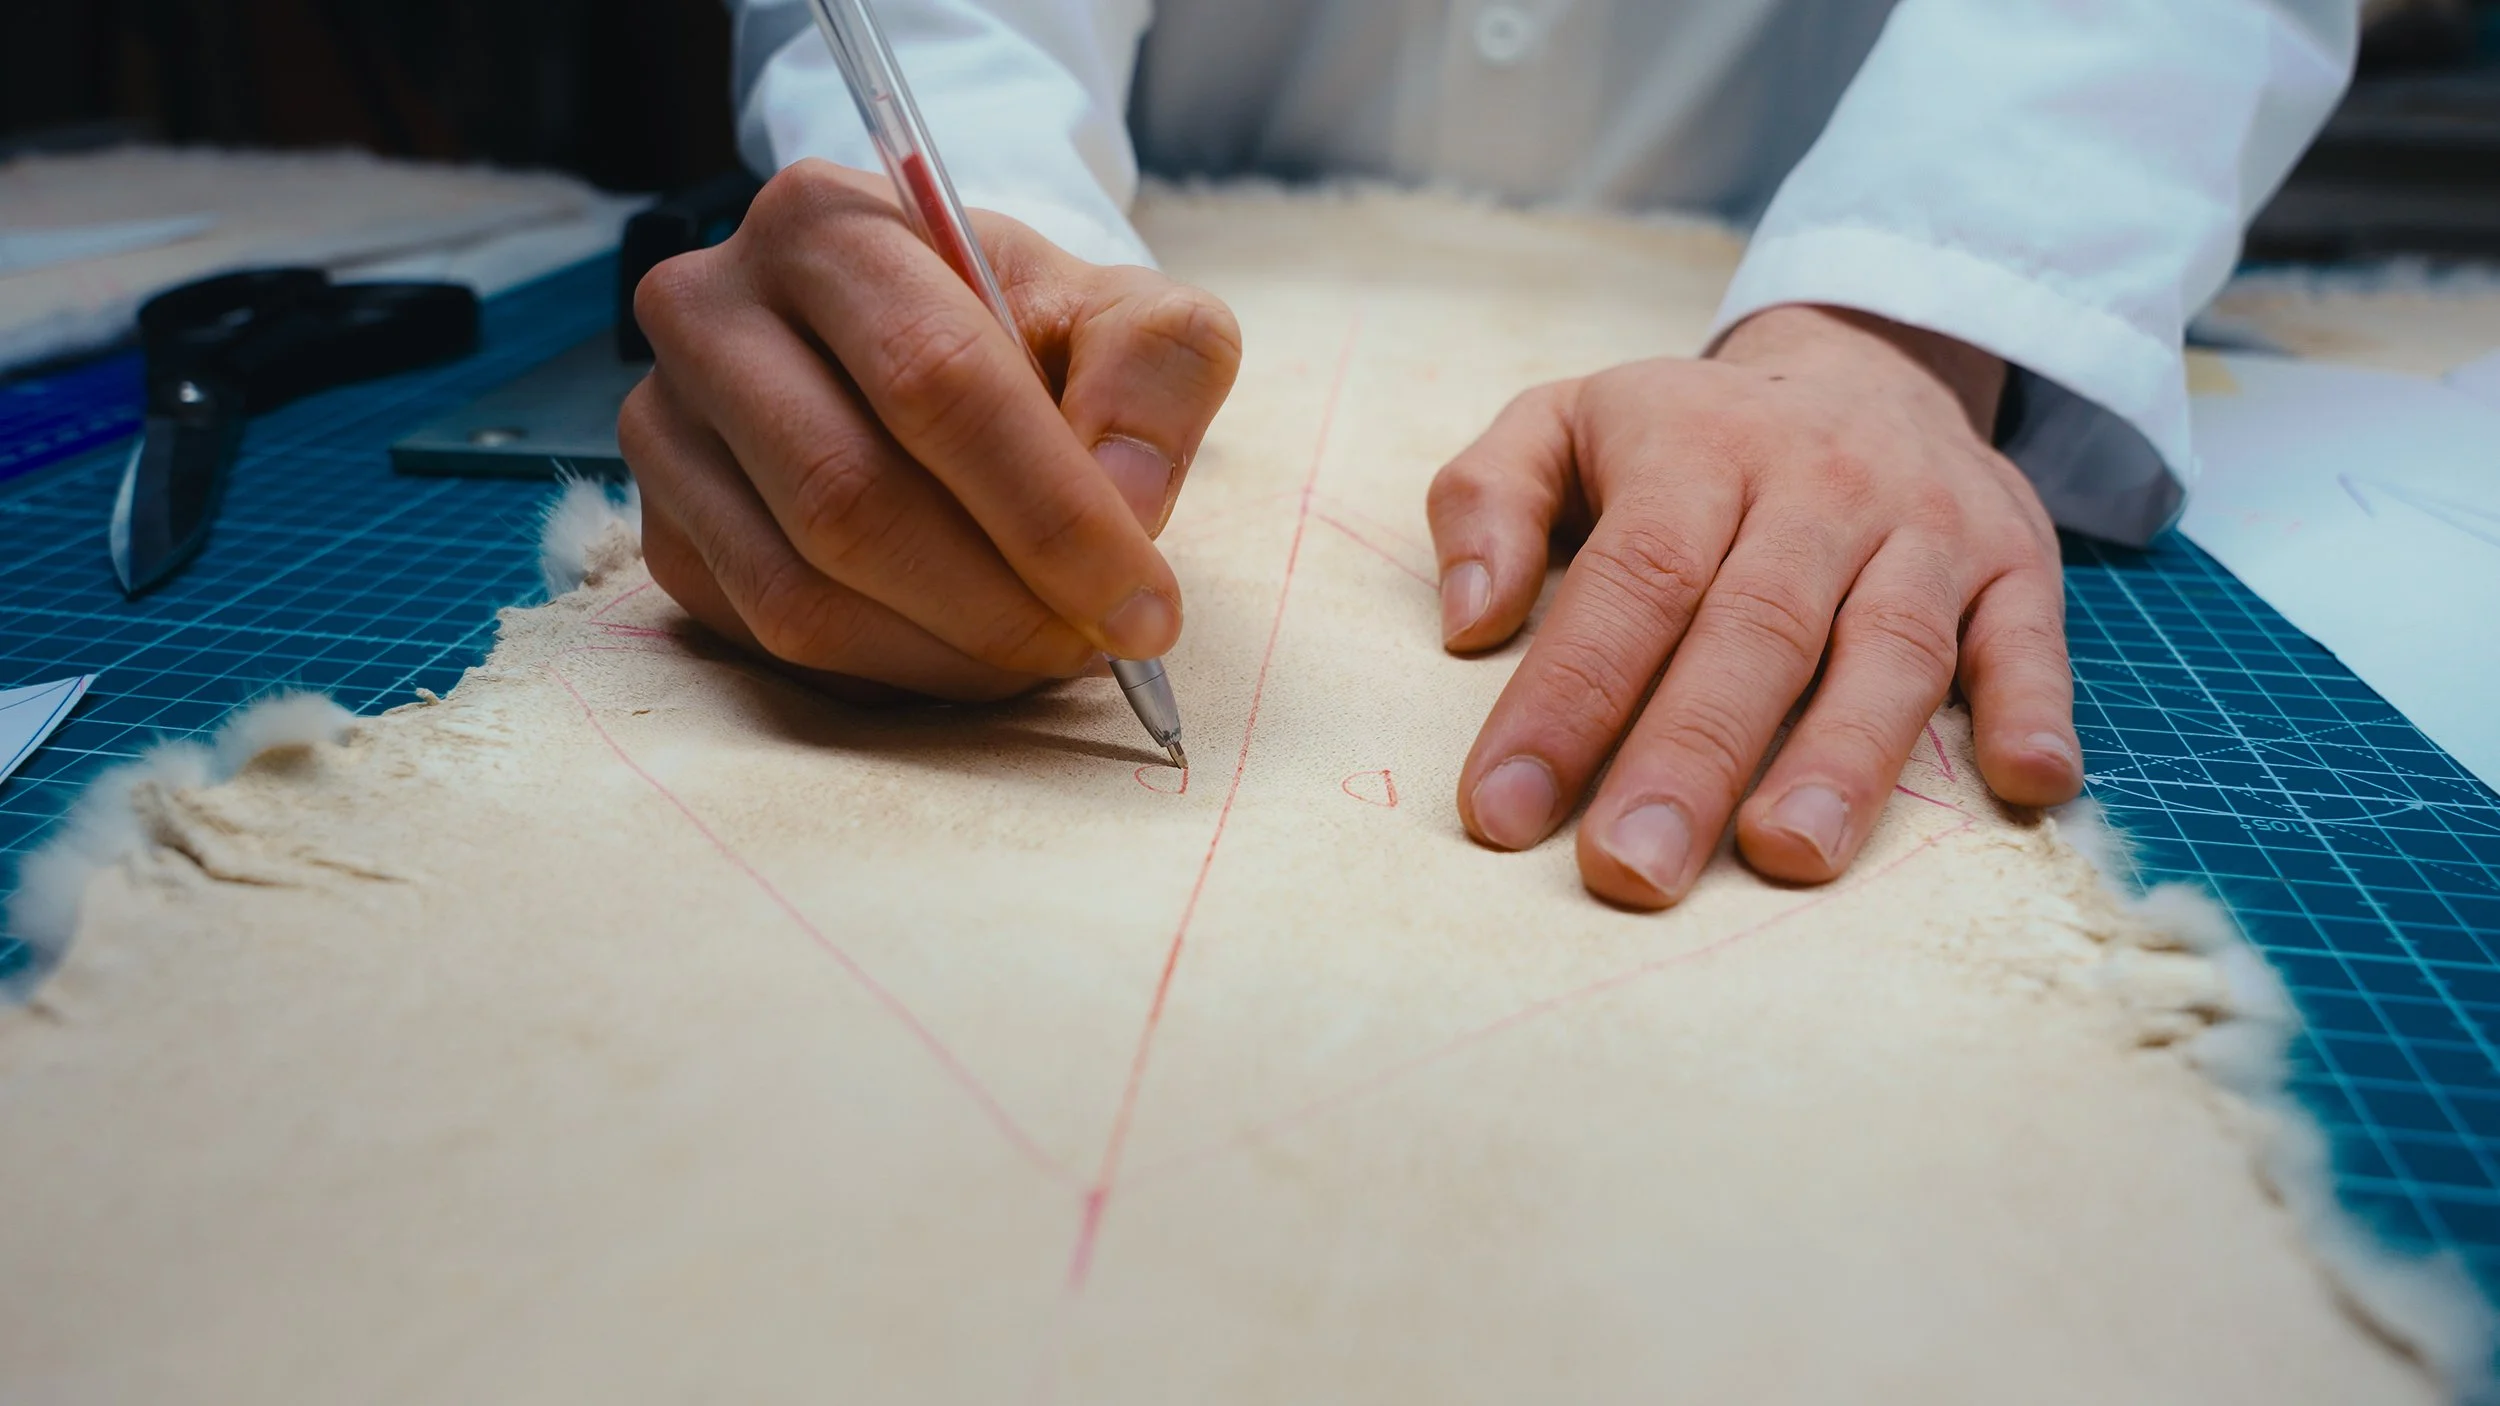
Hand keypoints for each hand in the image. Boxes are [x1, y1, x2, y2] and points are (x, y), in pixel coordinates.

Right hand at [622, 159, 1241, 702]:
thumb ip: (1157, 378)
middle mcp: (711, 312)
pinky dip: (891, 673)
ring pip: (801, 592)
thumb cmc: (1031, 334)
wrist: (929, 351)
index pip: (935, 381)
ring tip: (1047, 652)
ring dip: (948, 655)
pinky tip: (966, 651)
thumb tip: (1126, 501)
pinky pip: (770, 641)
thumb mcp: (1129, 317)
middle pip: (852, 499)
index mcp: (827, 224)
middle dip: (1001, 603)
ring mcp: (666, 430)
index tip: (1144, 608)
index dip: (1051, 513)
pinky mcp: (664, 534)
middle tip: (1098, 649)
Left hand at [1427, 305, 2082, 908]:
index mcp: (1697, 450)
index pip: (1630, 583)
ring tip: (1790, 856)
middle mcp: (1819, 486)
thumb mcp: (1563, 422)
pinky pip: (2034, 638)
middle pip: (1753, 629)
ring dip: (1844, 757)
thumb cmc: (1687, 437)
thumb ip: (1488, 500)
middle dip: (1689, 757)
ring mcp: (1926, 527)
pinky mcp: (2018, 564)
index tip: (1504, 811)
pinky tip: (2025, 786)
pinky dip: (2035, 710)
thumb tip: (1467, 622)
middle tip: (1631, 868)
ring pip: (1888, 645)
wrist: (1867, 365)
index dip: (1566, 700)